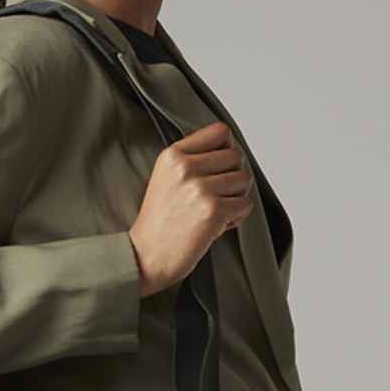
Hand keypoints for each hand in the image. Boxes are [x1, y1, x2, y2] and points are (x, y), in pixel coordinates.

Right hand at [127, 121, 254, 297]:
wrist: (144, 257)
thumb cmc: (158, 225)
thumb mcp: (165, 180)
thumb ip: (192, 161)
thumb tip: (232, 153)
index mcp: (173, 156)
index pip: (220, 133)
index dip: (227, 150)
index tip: (220, 169)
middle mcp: (186, 167)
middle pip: (236, 156)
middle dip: (234, 177)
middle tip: (219, 197)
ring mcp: (200, 189)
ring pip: (244, 180)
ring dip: (237, 198)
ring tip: (217, 212)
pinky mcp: (213, 211)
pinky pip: (245, 205)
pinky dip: (237, 217)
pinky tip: (218, 226)